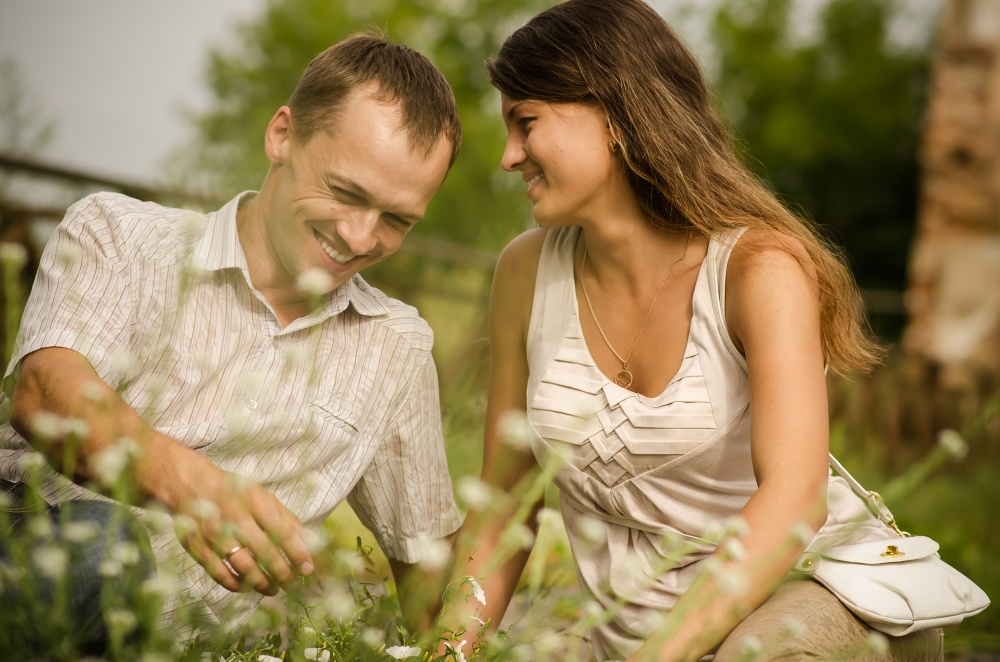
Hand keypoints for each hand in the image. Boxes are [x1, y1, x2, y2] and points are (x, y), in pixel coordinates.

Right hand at [173, 461, 313, 594]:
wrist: (188, 485)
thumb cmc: (233, 492)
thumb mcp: (262, 497)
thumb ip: (287, 519)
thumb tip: (312, 540)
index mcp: (255, 502)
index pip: (282, 532)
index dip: (297, 553)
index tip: (307, 569)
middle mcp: (235, 518)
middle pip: (264, 553)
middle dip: (282, 573)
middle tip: (293, 585)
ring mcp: (214, 534)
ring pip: (243, 567)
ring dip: (262, 583)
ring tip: (273, 589)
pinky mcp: (196, 547)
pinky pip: (219, 573)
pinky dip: (235, 584)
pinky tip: (246, 587)